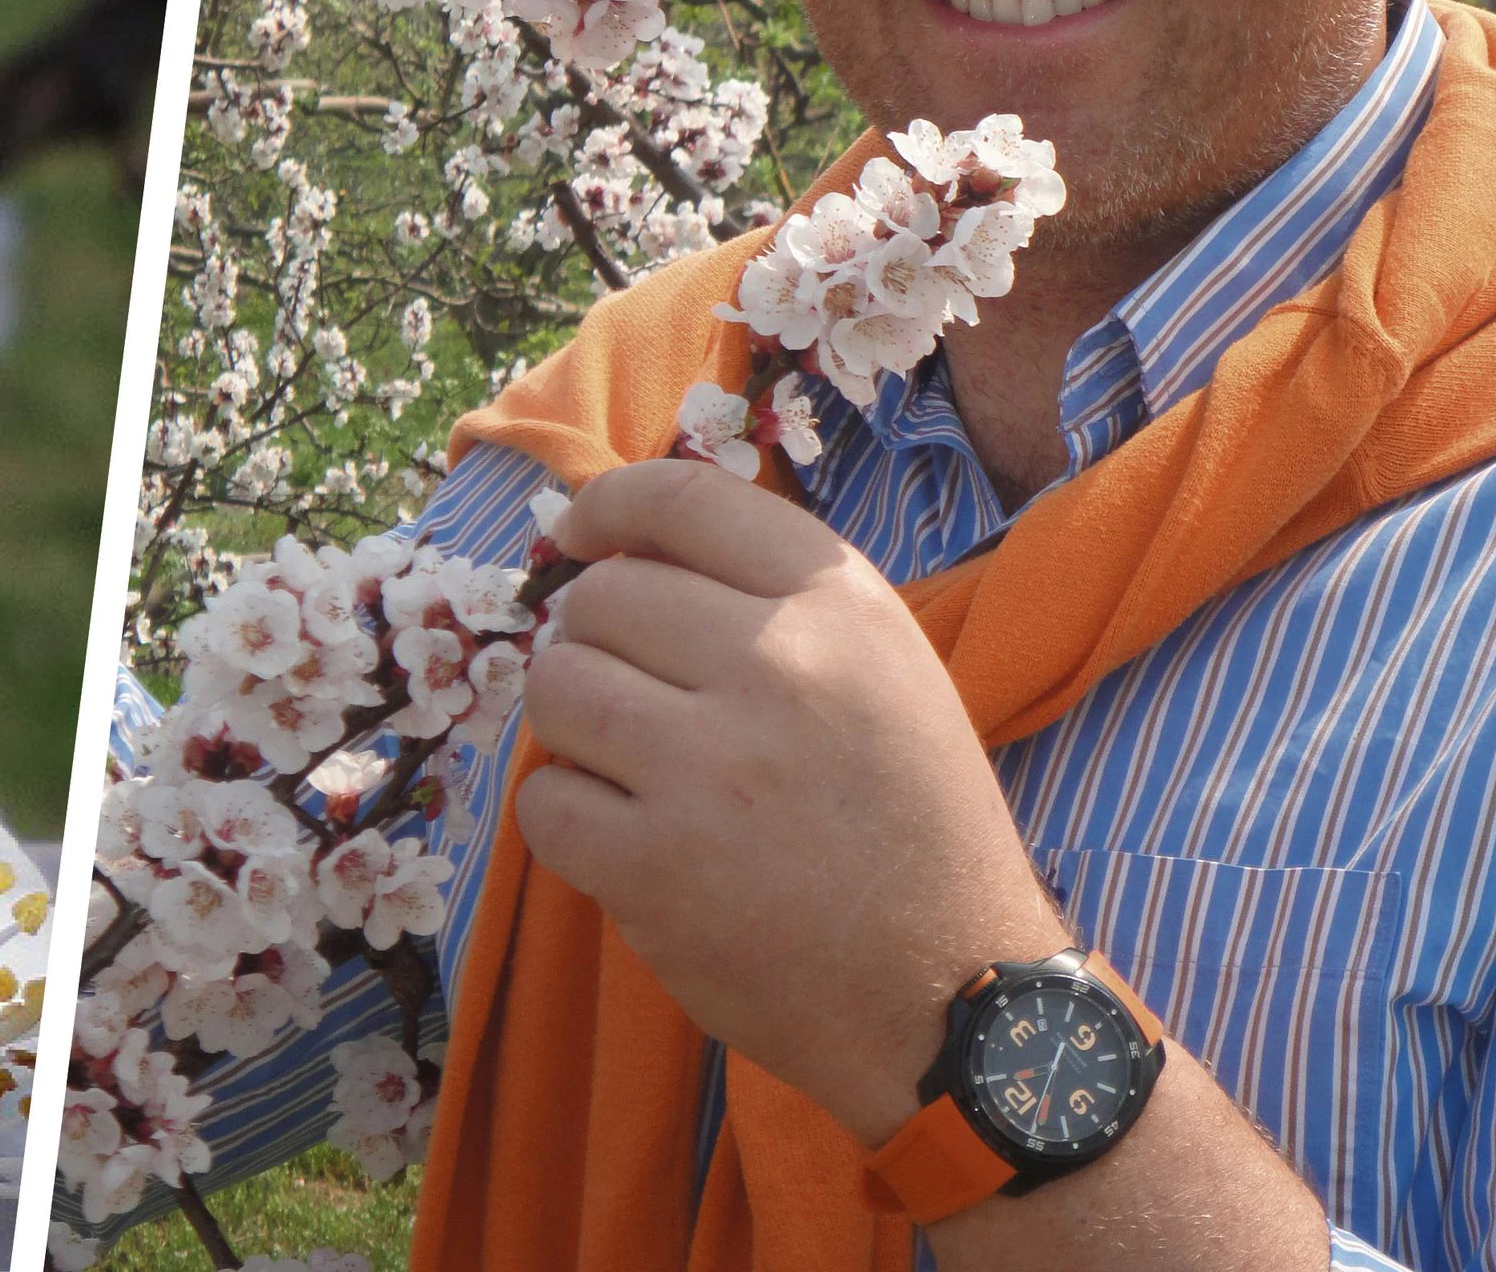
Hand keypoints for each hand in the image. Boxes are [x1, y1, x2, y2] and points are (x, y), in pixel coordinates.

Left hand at [514, 458, 1067, 1140]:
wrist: (952, 995)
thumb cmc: (911, 824)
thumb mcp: (885, 670)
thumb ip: (772, 600)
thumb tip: (621, 549)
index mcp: (840, 607)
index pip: (681, 499)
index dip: (607, 507)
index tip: (581, 538)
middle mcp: (777, 668)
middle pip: (600, 599)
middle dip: (598, 644)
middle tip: (645, 704)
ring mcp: (709, 769)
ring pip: (554, 687)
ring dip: (575, 726)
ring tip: (636, 769)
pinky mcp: (652, 865)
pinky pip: (543, 798)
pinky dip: (569, 820)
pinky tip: (631, 842)